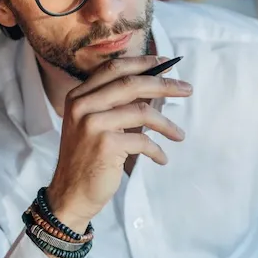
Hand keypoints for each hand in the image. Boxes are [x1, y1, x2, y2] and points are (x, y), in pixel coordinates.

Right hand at [46, 55, 191, 230]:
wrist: (70, 194)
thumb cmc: (87, 159)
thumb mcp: (93, 124)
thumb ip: (113, 104)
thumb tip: (153, 84)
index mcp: (78, 96)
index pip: (113, 69)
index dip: (142, 63)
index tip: (166, 63)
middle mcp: (82, 106)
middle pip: (131, 84)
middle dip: (164, 84)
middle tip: (187, 90)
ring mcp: (92, 125)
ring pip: (142, 112)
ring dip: (167, 124)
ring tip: (179, 135)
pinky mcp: (106, 146)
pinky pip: (143, 141)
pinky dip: (157, 150)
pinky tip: (161, 158)